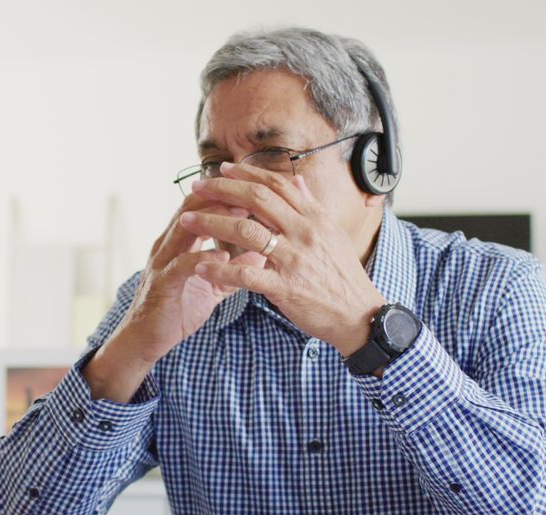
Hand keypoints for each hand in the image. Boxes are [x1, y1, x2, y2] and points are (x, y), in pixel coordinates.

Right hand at [85, 193, 254, 401]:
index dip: (224, 194)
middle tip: (251, 193)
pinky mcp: (162, 284)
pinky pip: (182, 265)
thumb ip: (232, 269)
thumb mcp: (212, 286)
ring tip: (242, 215)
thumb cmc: (178, 309)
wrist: (145, 339)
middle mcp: (166, 245)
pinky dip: (203, 258)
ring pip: (185, 229)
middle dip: (221, 197)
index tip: (252, 190)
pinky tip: (223, 256)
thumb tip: (261, 255)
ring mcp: (162, 262)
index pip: (199, 205)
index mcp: (177, 242)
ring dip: (214, 219)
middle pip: (192, 208)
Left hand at [179, 161, 386, 355]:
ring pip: (246, 233)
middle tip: (196, 188)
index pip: (276, 186)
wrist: (359, 314)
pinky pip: (246, 275)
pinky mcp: (285, 288)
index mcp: (314, 218)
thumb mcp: (331, 233)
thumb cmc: (342, 275)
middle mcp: (304, 233)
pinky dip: (220, 268)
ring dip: (212, 224)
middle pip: (257, 200)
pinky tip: (200, 265)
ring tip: (187, 221)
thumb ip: (311, 206)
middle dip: (222, 190)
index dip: (247, 174)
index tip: (223, 170)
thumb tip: (298, 180)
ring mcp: (294, 260)